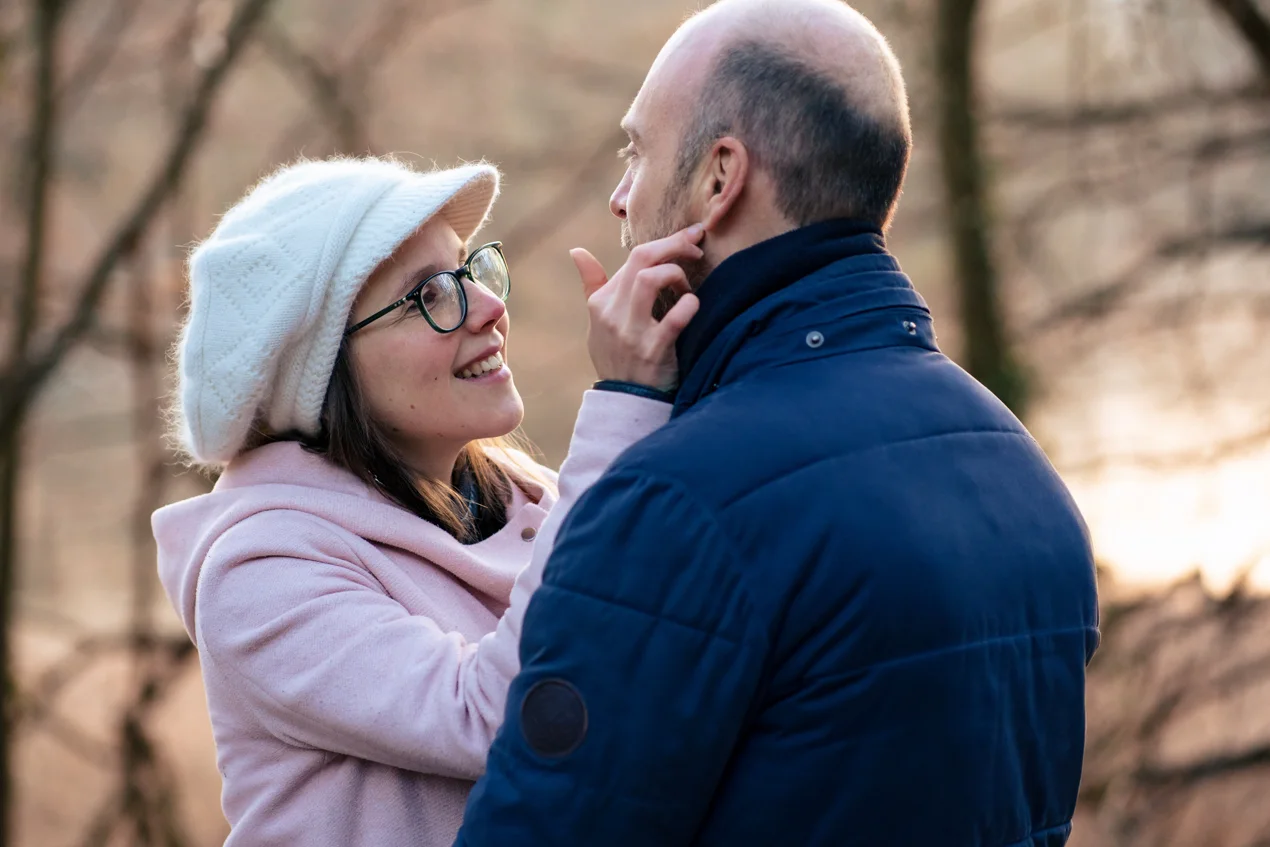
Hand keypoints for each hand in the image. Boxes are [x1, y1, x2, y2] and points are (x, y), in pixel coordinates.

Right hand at [571, 225, 703, 392]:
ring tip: (686, 286)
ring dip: (675, 274)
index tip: (690, 238)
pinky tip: (693, 305)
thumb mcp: (598, 322)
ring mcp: (631, 333)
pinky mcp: (652, 352)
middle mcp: (612, 313)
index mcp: (601, 302)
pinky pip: (674, 320)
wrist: (623, 401)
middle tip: (697, 245)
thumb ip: (592, 284)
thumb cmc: (616, 356)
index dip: (667, 242)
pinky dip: (689, 306)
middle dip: (674, 245)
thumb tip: (577, 251)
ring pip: (649, 280)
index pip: (635, 257)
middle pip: (642, 259)